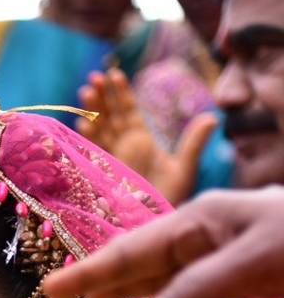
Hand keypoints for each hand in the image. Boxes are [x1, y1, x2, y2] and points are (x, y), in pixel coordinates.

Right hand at [42, 186, 283, 297]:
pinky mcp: (236, 275)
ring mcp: (218, 253)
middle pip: (137, 259)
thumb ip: (199, 288)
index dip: (91, 270)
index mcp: (200, 219)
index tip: (52, 287)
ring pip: (157, 274)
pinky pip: (183, 286)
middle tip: (53, 294)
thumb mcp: (257, 260)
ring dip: (122, 289)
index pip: (132, 250)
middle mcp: (202, 234)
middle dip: (96, 276)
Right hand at [76, 69, 216, 205]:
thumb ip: (194, 142)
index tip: (114, 74)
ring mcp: (109, 158)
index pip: (129, 111)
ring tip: (86, 90)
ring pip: (98, 128)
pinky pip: (91, 150)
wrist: (151, 222)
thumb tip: (213, 116)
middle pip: (109, 115)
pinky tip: (84, 122)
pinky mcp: (100, 171)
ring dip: (91, 110)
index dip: (120, 93)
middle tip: (94, 77)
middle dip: (101, 96)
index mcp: (141, 141)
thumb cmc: (169, 197)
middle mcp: (123, 146)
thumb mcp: (185, 168)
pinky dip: (87, 137)